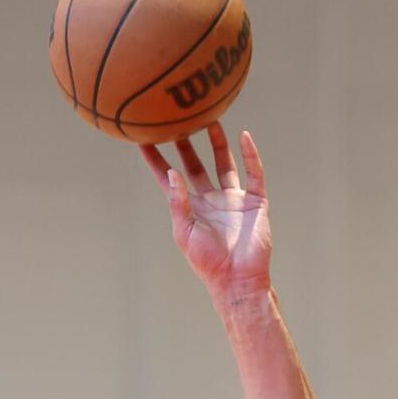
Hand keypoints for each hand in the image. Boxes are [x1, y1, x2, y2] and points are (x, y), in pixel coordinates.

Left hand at [141, 122, 271, 305]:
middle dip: (186, 144)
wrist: (237, 279)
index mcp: (191, 209)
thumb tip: (172, 172)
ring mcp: (233, 200)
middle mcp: (210, 200)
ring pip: (224, 163)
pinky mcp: (254, 202)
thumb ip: (178, 202)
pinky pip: (254, 173)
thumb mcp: (185, 231)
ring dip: (218, 143)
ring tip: (210, 118)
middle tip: (176, 119)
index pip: (169, 178)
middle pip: (196, 165)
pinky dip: (251, 155)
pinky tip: (245, 136)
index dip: (156, 160)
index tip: (143, 139)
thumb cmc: (207, 262)